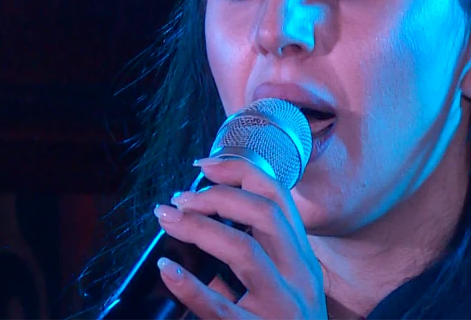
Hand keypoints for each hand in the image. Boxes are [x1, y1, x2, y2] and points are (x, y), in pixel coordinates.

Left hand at [153, 157, 326, 319]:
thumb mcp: (284, 290)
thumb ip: (256, 258)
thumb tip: (205, 220)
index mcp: (304, 261)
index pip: (279, 197)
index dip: (240, 170)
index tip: (203, 164)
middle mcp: (301, 279)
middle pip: (265, 214)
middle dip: (217, 196)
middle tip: (178, 198)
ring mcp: (282, 308)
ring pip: (245, 251)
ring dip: (200, 228)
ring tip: (168, 219)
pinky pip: (220, 307)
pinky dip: (189, 285)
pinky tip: (166, 270)